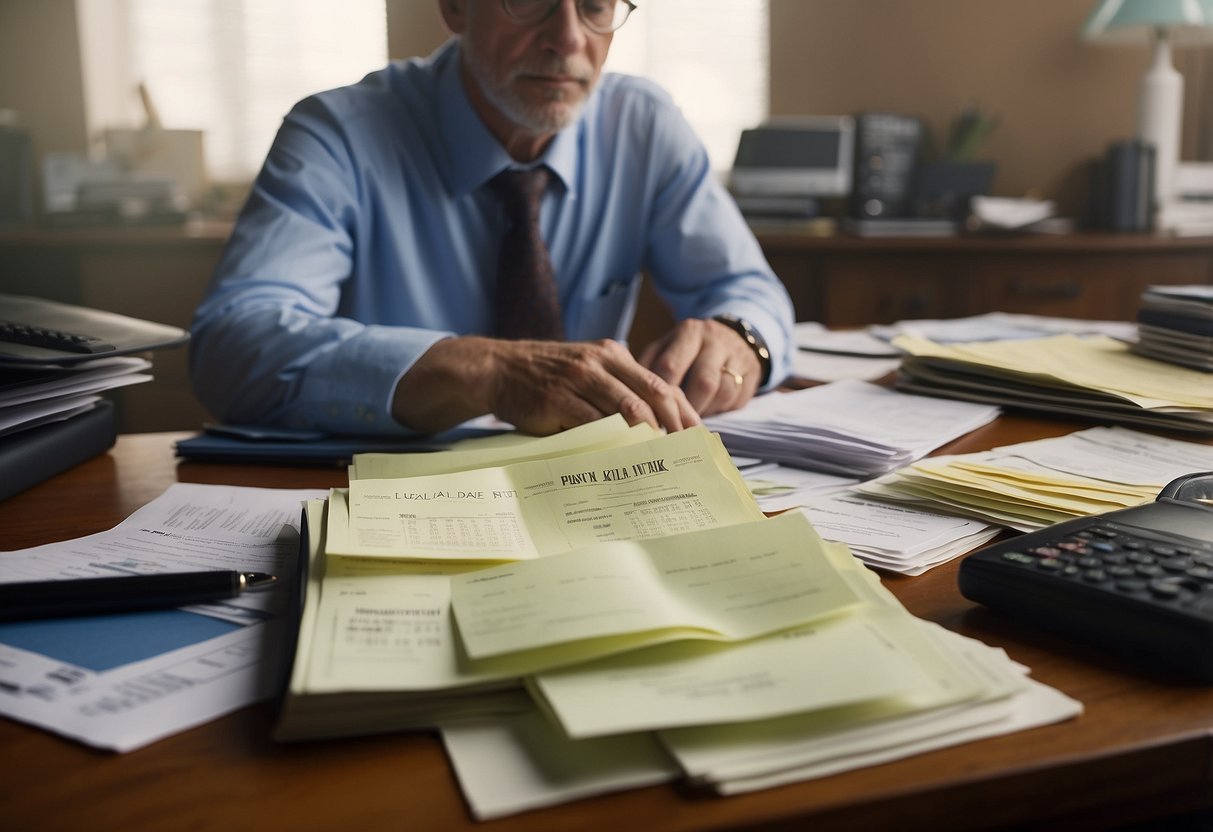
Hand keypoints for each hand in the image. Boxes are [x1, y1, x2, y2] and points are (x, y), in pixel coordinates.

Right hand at [392, 336, 700, 435]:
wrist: (496, 369)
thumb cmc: (544, 378)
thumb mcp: (584, 371)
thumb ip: (613, 390)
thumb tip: (651, 426)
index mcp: (611, 355)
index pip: (659, 382)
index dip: (683, 410)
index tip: (697, 435)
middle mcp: (600, 362)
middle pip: (652, 394)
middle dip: (675, 425)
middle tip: (688, 453)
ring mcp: (579, 379)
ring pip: (628, 408)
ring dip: (650, 435)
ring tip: (665, 459)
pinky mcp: (558, 399)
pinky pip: (593, 422)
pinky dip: (614, 441)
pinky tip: (625, 458)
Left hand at [638, 318, 760, 416]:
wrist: (733, 335)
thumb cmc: (688, 349)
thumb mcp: (666, 347)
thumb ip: (648, 365)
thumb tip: (630, 394)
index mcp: (689, 332)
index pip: (671, 366)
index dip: (660, 394)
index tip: (650, 413)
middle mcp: (716, 340)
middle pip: (703, 382)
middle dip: (686, 409)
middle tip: (672, 425)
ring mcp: (738, 356)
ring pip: (723, 392)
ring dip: (705, 412)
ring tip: (689, 423)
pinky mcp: (753, 372)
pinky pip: (738, 399)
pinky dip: (721, 411)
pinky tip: (708, 414)